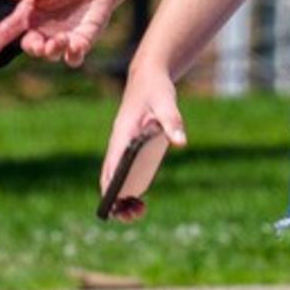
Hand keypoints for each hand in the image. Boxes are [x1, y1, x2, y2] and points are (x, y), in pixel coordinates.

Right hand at [0, 0, 127, 66]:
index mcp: (29, 14)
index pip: (7, 30)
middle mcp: (42, 30)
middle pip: (30, 47)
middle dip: (34, 49)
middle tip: (41, 45)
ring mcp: (61, 38)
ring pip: (51, 55)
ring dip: (53, 50)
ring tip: (62, 39)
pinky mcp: (80, 43)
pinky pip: (73, 58)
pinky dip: (73, 56)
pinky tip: (76, 47)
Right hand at [101, 63, 186, 222]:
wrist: (148, 77)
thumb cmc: (155, 89)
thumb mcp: (166, 102)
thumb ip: (172, 123)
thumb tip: (180, 143)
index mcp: (122, 135)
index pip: (112, 165)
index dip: (111, 186)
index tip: (117, 204)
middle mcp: (118, 144)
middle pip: (109, 177)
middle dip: (116, 199)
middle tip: (136, 213)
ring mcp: (122, 148)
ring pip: (114, 178)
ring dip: (122, 196)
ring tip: (140, 210)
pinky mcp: (130, 150)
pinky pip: (124, 174)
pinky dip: (128, 188)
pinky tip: (140, 199)